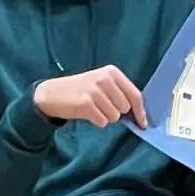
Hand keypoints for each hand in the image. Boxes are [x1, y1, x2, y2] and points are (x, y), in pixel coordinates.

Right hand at [32, 64, 146, 127]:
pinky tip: (87, 113)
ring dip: (105, 117)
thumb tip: (139, 113)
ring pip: (114, 116)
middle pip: (125, 107)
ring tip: (93, 108)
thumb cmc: (81, 90)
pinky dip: (97, 121)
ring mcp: (94, 90)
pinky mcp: (85, 103)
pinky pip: (102, 121)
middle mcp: (104, 79)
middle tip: (102, 106)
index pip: (135, 94)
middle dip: (116, 112)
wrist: (51, 93)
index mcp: (112, 72)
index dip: (141, 111)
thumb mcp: (102, 84)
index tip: (144, 123)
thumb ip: (119, 93)